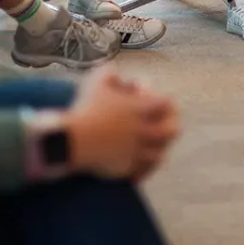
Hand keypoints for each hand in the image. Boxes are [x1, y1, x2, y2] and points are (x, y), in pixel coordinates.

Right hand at [63, 68, 179, 180]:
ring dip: (157, 148)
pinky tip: (139, 165)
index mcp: (140, 109)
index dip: (160, 99)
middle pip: (171, 131)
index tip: (145, 97)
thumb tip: (116, 73)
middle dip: (169, 125)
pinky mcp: (126, 168)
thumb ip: (110, 72)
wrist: (72, 140)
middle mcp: (143, 131)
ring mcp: (136, 151)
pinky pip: (143, 172)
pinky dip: (144, 169)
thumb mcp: (96, 81)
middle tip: (162, 123)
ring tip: (151, 145)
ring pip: (160, 154)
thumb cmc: (85, 108)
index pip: (166, 103)